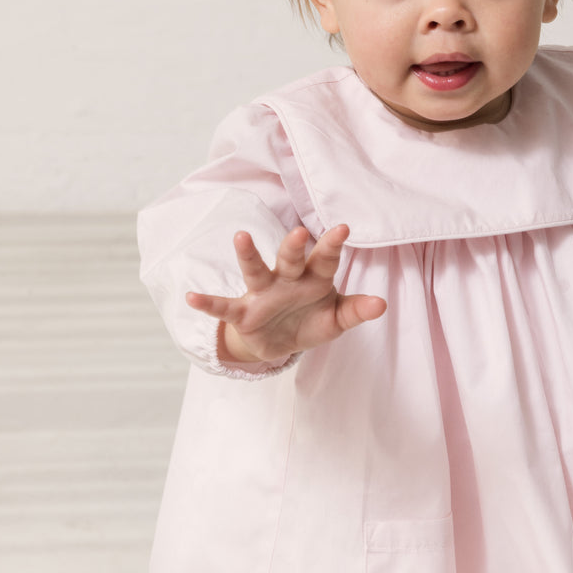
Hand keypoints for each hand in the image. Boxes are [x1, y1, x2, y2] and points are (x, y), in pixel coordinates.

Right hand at [185, 223, 386, 363]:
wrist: (280, 343)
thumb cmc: (310, 321)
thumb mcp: (336, 320)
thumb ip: (356, 310)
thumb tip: (381, 304)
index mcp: (313, 277)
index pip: (325, 259)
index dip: (332, 245)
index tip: (343, 229)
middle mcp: (286, 279)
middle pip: (290, 259)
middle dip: (293, 247)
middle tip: (299, 233)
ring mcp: (262, 293)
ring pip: (255, 270)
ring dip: (248, 255)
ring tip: (240, 237)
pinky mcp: (243, 312)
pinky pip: (224, 307)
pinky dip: (208, 304)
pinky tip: (191, 298)